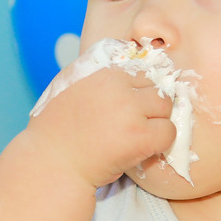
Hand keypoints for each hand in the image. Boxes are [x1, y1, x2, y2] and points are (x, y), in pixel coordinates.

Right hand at [26, 65, 175, 189]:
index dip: (139, 91)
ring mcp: (129, 110)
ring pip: (166, 107)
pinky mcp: (138, 136)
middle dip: (150, 106)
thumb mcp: (68, 86)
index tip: (130, 107)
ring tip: (136, 136)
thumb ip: (94, 73)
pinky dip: (160, 143)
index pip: (141, 71)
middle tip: (134, 124)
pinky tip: (141, 149)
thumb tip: (124, 56)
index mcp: (102, 71)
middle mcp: (117, 86)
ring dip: (157, 122)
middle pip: (156, 87)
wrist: (52, 164)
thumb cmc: (56, 130)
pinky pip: (168, 132)